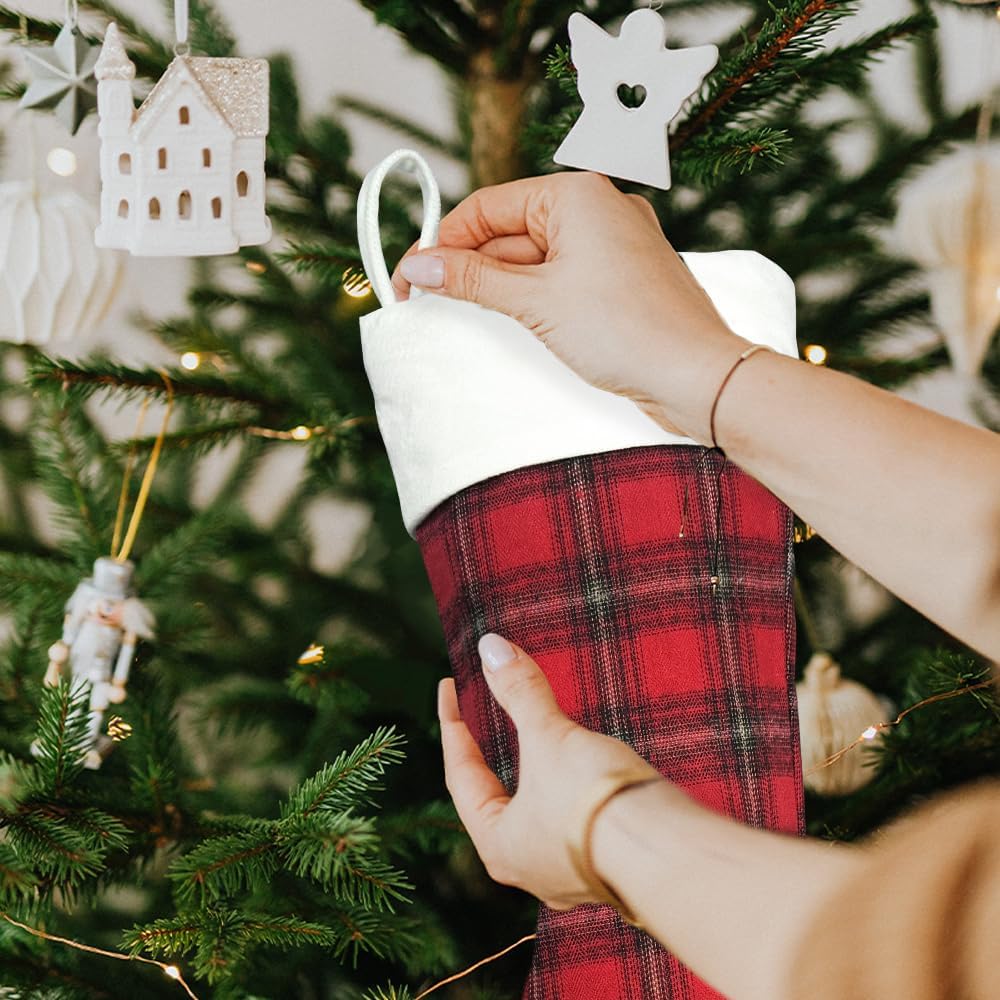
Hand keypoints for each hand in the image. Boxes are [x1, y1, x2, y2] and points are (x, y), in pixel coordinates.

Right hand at [391, 172, 745, 440]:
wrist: (697, 376)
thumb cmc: (627, 331)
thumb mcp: (535, 302)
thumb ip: (474, 279)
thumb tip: (423, 265)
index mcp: (577, 194)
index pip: (489, 206)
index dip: (444, 241)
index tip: (412, 276)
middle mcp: (598, 208)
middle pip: (510, 230)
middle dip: (469, 266)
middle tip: (426, 300)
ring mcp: (613, 244)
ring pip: (536, 258)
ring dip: (499, 285)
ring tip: (463, 315)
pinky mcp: (622, 278)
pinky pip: (562, 277)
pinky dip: (532, 296)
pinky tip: (512, 321)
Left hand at [438, 631, 663, 909]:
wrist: (668, 852)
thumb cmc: (594, 802)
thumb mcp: (550, 739)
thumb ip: (519, 692)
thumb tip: (490, 646)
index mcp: (498, 845)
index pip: (460, 774)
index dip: (452, 724)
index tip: (450, 688)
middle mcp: (527, 868)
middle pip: (494, 798)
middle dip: (488, 755)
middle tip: (482, 716)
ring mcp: (568, 872)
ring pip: (535, 813)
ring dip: (531, 773)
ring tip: (533, 737)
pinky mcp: (605, 865)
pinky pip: (571, 820)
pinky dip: (565, 789)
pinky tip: (579, 770)